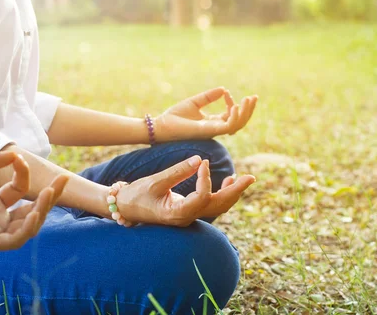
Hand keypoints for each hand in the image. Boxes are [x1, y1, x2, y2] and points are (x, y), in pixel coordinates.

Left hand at [0, 152, 67, 250]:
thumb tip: (14, 155)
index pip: (17, 192)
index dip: (23, 175)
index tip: (19, 159)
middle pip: (31, 212)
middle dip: (50, 197)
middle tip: (64, 179)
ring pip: (28, 228)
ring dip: (43, 210)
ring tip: (50, 192)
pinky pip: (14, 240)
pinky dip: (28, 227)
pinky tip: (36, 210)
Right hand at [115, 156, 255, 226]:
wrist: (126, 208)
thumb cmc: (137, 195)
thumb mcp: (155, 181)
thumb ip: (178, 171)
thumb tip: (200, 159)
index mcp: (177, 213)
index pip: (202, 196)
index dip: (206, 178)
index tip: (204, 162)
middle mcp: (187, 218)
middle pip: (218, 206)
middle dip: (235, 192)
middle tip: (251, 177)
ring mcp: (189, 216)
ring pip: (217, 207)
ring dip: (231, 193)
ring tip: (243, 178)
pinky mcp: (189, 211)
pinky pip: (210, 204)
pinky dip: (221, 193)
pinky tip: (227, 181)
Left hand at [154, 87, 257, 141]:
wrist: (162, 125)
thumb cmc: (175, 116)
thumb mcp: (195, 102)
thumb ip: (209, 97)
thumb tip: (224, 89)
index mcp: (212, 122)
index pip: (230, 115)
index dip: (232, 103)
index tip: (227, 93)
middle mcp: (215, 128)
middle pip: (239, 122)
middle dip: (248, 110)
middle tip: (255, 97)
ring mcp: (213, 131)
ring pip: (237, 125)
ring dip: (245, 112)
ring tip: (250, 100)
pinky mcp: (209, 131)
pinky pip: (228, 126)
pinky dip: (235, 116)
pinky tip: (237, 106)